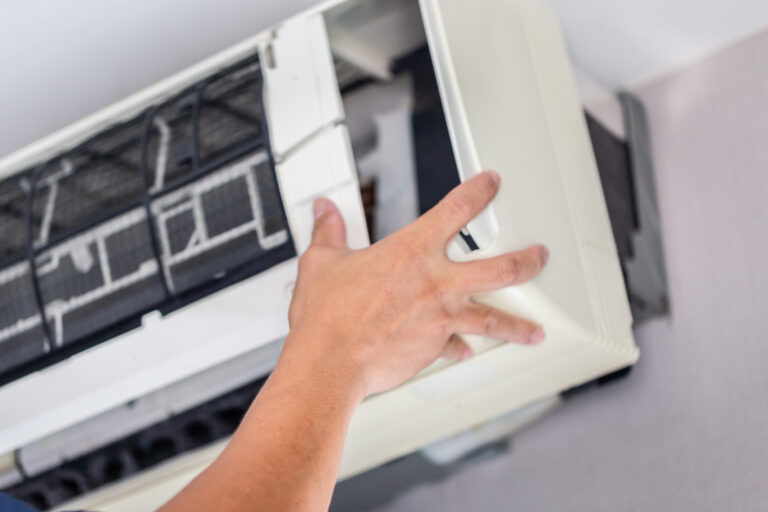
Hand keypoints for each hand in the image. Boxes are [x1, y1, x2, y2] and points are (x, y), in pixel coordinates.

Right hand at [284, 170, 548, 396]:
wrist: (332, 361)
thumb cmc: (329, 316)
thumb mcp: (322, 262)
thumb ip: (329, 233)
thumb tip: (325, 213)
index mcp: (413, 251)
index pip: (457, 209)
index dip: (479, 191)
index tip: (491, 184)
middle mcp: (437, 283)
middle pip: (501, 267)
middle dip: (527, 260)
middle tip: (539, 256)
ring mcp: (441, 317)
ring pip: (495, 318)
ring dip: (519, 323)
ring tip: (535, 330)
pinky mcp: (434, 347)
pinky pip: (457, 346)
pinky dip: (463, 348)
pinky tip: (468, 352)